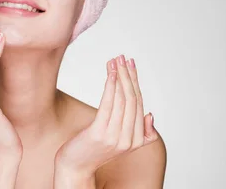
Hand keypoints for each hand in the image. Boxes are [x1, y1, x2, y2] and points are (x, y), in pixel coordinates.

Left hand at [54, 55, 157, 179]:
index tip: (131, 64)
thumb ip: (138, 131)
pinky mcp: (100, 134)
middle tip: (124, 58)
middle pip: (132, 100)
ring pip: (122, 100)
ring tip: (116, 60)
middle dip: (129, 75)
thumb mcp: (119, 141)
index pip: (139, 104)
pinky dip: (111, 86)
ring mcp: (115, 138)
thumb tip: (150, 114)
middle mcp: (129, 140)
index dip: (136, 82)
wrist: (75, 167)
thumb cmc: (94, 149)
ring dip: (119, 76)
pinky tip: (110, 73)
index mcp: (138, 141)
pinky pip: (108, 105)